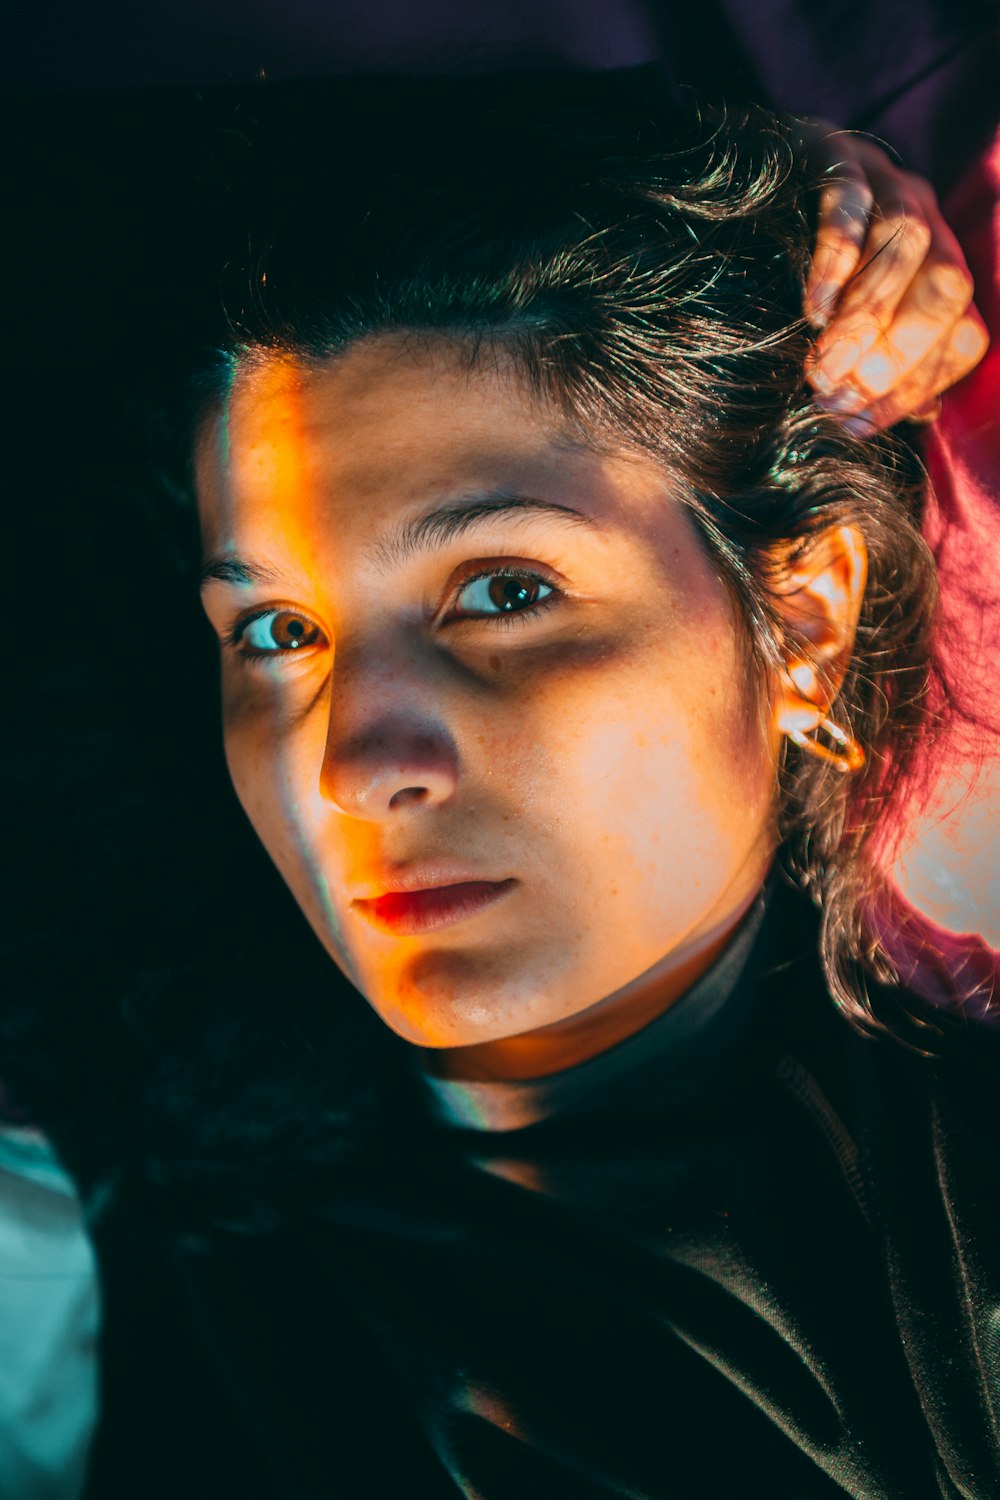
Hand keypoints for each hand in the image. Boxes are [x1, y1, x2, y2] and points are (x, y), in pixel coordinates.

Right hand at [800, 121, 988, 434]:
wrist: (736, 184)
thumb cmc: (788, 272)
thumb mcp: (840, 326)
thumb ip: (881, 363)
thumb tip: (922, 413)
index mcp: (938, 265)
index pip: (961, 332)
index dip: (915, 386)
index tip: (856, 426)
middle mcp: (926, 218)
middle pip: (948, 287)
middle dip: (897, 353)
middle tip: (835, 398)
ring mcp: (886, 179)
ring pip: (908, 244)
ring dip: (866, 317)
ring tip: (820, 367)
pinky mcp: (836, 153)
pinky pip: (852, 202)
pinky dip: (838, 260)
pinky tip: (812, 307)